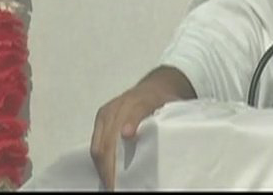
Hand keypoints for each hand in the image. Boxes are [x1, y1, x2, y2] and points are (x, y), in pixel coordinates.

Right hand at [90, 66, 195, 190]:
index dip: (131, 121)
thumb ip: (173, 124)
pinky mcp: (102, 118)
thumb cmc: (165, 103)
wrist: (155, 88)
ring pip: (101, 143)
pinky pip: (96, 144)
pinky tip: (107, 176)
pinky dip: (100, 163)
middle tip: (118, 185)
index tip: (128, 135)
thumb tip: (177, 149)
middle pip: (112, 135)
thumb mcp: (174, 110)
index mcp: (146, 99)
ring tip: (113, 185)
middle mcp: (124, 103)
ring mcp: (110, 110)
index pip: (136, 110)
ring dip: (105, 167)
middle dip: (113, 163)